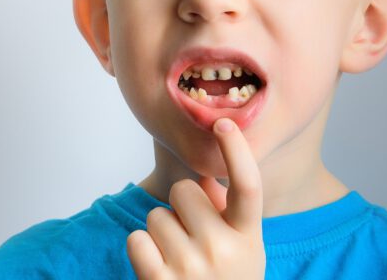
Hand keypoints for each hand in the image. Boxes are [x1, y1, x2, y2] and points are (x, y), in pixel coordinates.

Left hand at [126, 118, 264, 278]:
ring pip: (157, 214)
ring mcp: (191, 268)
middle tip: (193, 235)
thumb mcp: (239, 246)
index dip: (236, 151)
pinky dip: (143, 249)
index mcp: (249, 237)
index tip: (223, 122)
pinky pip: (137, 238)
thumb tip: (200, 175)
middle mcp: (224, 251)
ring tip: (179, 258)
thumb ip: (223, 208)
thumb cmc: (224, 278)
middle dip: (182, 205)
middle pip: (185, 190)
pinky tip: (160, 268)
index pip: (248, 186)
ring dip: (162, 231)